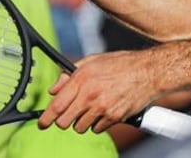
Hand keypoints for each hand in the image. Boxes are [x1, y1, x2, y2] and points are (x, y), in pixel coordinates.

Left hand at [39, 50, 166, 132]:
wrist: (148, 72)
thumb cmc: (120, 64)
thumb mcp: (91, 61)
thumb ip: (69, 75)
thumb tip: (53, 89)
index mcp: (82, 79)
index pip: (57, 105)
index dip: (46, 117)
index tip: (42, 123)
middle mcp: (90, 95)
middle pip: (65, 121)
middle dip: (63, 120)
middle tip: (68, 114)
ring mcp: (103, 108)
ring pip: (80, 127)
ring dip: (81, 121)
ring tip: (91, 108)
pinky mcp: (115, 117)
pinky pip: (98, 129)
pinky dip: (98, 124)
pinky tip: (104, 110)